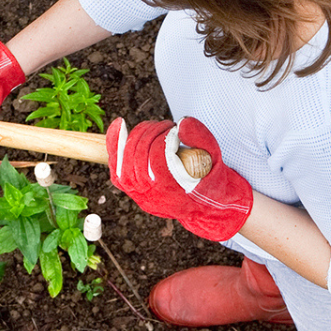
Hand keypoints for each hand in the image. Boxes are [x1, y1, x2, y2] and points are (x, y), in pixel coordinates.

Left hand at [105, 116, 253, 242]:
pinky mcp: (133, 190)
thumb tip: (182, 124)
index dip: (165, 138)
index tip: (176, 130)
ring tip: (155, 128)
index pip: (158, 160)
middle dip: (152, 134)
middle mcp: (153, 198)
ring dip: (138, 136)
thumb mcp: (215, 160)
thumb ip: (202, 140)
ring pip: (125, 161)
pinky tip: (120, 124)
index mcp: (175, 194)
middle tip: (167, 127)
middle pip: (139, 158)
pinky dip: (116, 144)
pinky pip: (117, 167)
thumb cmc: (211, 181)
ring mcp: (140, 196)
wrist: (206, 206)